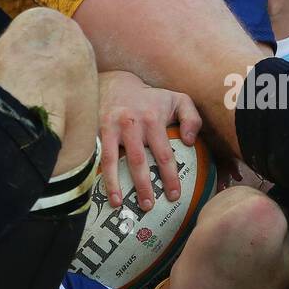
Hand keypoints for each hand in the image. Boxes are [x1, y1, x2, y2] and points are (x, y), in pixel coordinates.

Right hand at [98, 71, 202, 210]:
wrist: (117, 82)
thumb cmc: (152, 98)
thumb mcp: (178, 100)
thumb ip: (192, 118)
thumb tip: (189, 142)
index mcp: (154, 119)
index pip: (164, 154)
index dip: (169, 177)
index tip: (174, 196)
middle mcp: (132, 124)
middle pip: (138, 161)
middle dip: (143, 186)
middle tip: (148, 206)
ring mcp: (111, 127)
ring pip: (112, 160)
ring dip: (115, 184)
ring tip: (118, 204)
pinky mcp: (96, 130)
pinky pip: (96, 155)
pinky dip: (97, 173)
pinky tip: (98, 190)